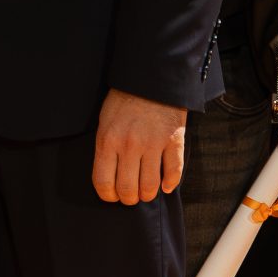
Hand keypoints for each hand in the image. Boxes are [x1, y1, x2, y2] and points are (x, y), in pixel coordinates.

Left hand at [92, 89, 185, 205]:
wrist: (151, 78)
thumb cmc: (124, 101)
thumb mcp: (105, 122)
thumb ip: (106, 148)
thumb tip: (110, 177)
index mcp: (108, 140)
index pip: (103, 182)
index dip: (108, 196)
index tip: (112, 196)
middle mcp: (129, 145)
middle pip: (128, 189)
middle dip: (129, 199)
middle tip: (131, 196)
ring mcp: (153, 143)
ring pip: (150, 186)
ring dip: (148, 194)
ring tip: (147, 192)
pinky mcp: (173, 140)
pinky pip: (174, 171)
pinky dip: (170, 183)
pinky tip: (166, 186)